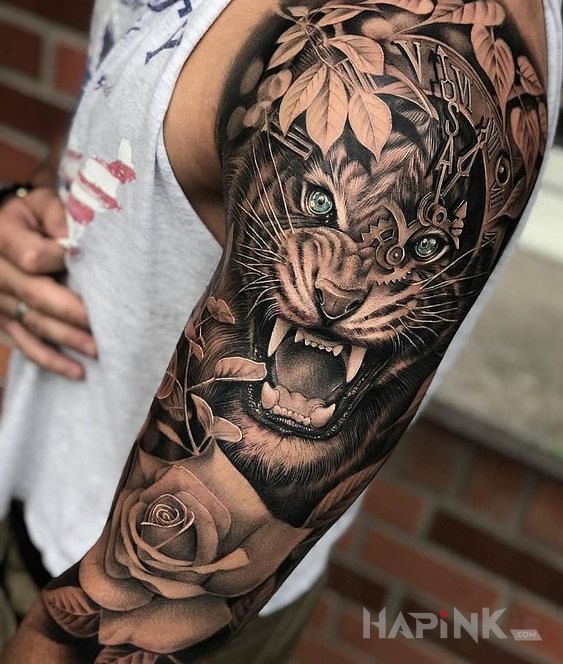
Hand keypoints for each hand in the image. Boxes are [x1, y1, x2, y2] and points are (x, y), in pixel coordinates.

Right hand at [0, 188, 95, 379]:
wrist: (2, 229)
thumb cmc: (32, 215)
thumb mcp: (42, 202)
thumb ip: (59, 216)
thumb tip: (78, 243)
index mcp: (2, 237)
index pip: (33, 257)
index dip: (62, 260)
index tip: (87, 260)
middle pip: (35, 296)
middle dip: (72, 314)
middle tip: (103, 327)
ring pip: (34, 324)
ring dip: (68, 340)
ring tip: (98, 352)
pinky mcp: (5, 319)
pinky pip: (25, 343)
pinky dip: (51, 360)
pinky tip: (77, 372)